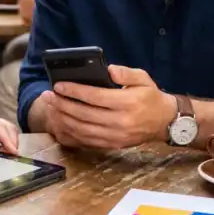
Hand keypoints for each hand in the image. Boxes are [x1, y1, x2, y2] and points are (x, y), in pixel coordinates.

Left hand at [0, 108, 18, 153]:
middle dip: (12, 140)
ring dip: (10, 142)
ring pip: (6, 131)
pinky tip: (3, 154)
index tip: (13, 150)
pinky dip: (4, 144)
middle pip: (6, 127)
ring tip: (10, 157)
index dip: (6, 138)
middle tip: (14, 157)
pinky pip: (0, 137)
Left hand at [48, 65, 177, 149]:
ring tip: (52, 108)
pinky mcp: (113, 145)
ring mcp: (116, 136)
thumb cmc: (151, 97)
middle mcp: (121, 122)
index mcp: (127, 103)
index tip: (59, 85)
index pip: (95, 97)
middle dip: (63, 104)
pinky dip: (72, 133)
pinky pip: (87, 141)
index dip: (74, 91)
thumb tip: (109, 70)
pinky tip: (62, 123)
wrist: (164, 122)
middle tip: (49, 96)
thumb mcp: (143, 78)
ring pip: (82, 129)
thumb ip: (126, 72)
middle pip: (84, 114)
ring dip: (63, 119)